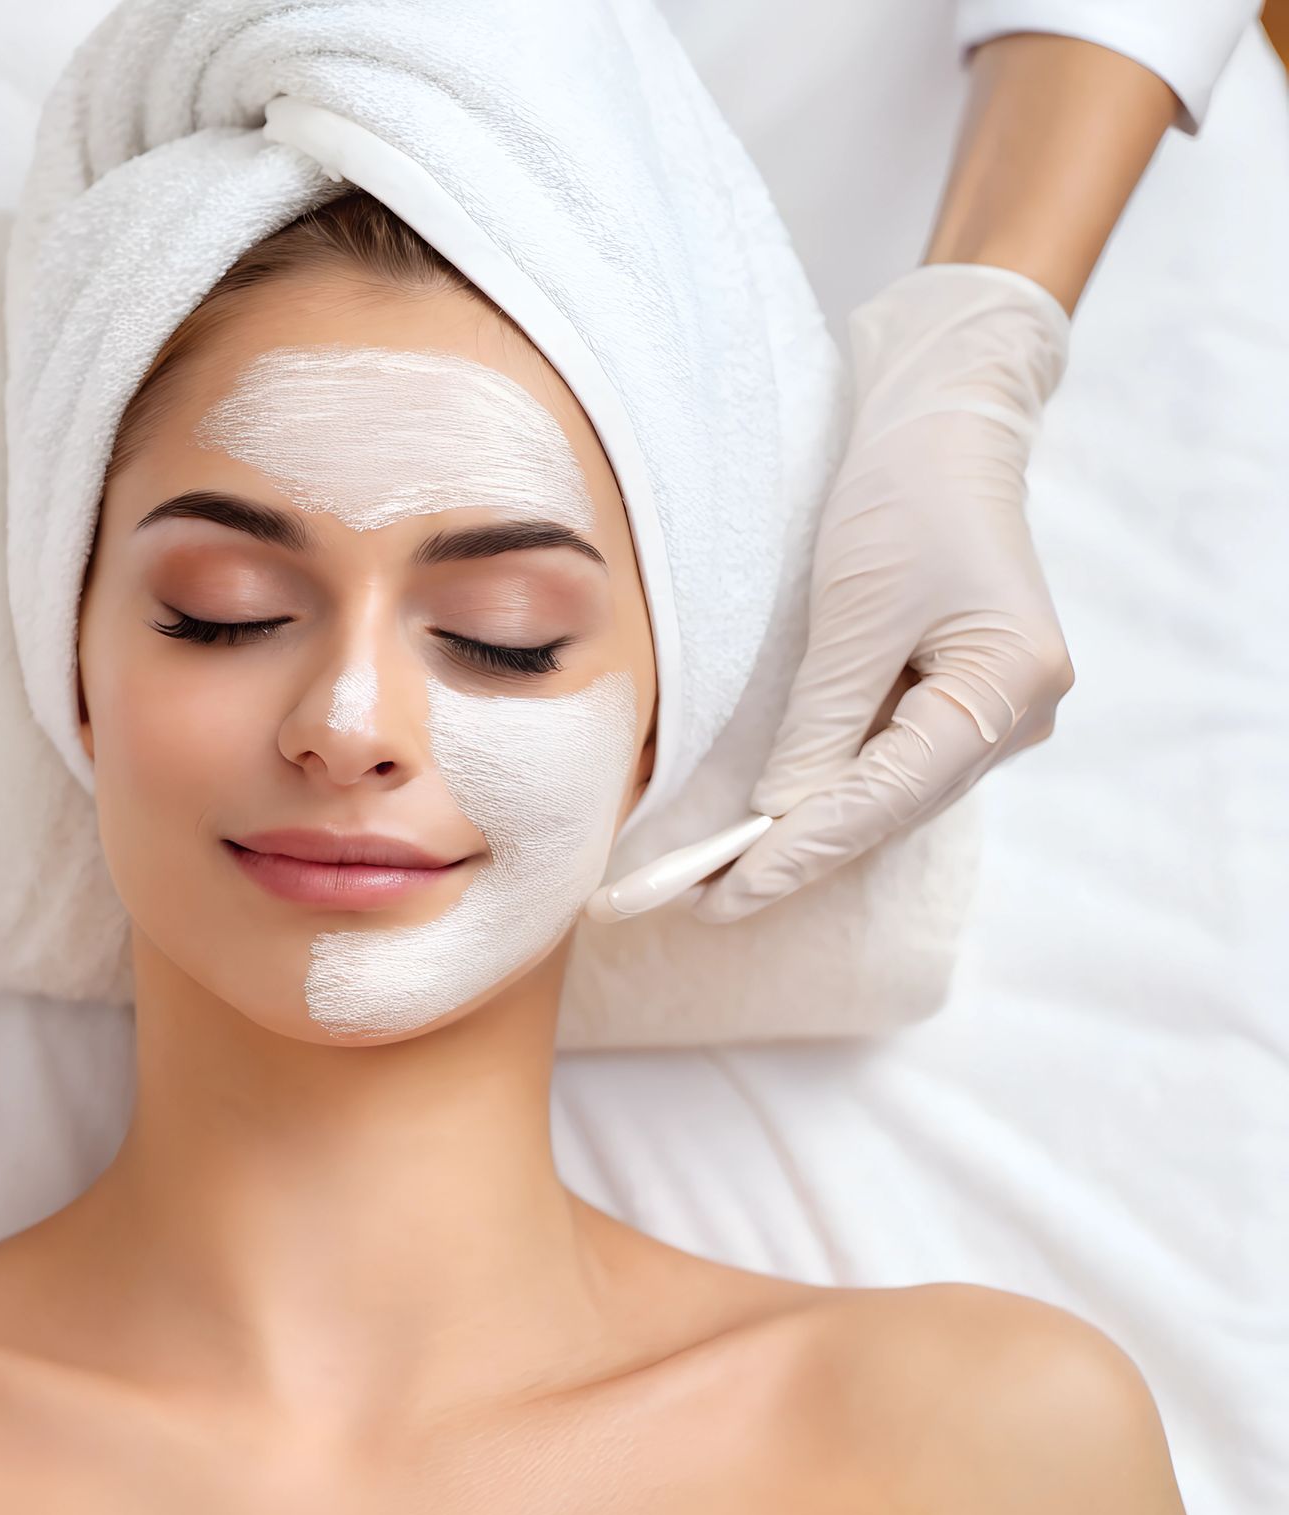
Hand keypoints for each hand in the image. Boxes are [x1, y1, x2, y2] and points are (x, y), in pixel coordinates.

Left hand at [689, 262, 1075, 923]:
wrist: (942, 417)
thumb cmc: (903, 492)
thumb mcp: (853, 608)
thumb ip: (824, 719)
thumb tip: (783, 812)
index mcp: (1010, 687)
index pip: (887, 797)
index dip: (799, 853)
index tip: (720, 898)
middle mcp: (1015, 712)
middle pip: (890, 808)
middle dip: (794, 854)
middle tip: (695, 902)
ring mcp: (991, 707)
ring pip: (887, 793)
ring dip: (808, 832)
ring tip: (716, 878)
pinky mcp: (956, 693)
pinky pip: (886, 760)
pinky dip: (828, 789)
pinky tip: (770, 824)